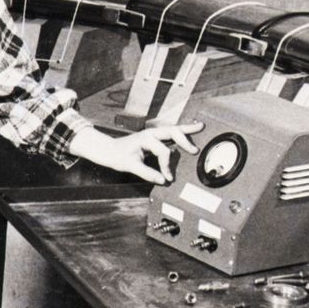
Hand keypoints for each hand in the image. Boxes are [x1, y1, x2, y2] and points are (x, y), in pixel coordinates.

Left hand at [69, 123, 201, 184]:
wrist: (108, 150)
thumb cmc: (117, 156)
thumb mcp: (130, 166)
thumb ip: (147, 173)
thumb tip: (162, 180)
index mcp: (145, 138)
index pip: (163, 152)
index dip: (166, 165)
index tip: (168, 177)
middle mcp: (151, 133)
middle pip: (172, 132)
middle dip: (184, 141)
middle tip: (195, 150)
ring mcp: (153, 133)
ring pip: (173, 130)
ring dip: (186, 130)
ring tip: (201, 127)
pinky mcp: (154, 137)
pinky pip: (170, 134)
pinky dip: (181, 132)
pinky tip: (190, 129)